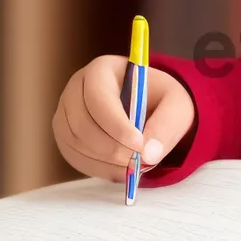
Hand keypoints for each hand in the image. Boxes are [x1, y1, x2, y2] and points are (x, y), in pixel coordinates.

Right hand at [52, 54, 194, 181]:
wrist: (150, 106)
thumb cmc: (160, 98)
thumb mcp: (175, 105)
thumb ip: (167, 125)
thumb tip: (149, 155)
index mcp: (102, 69)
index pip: (98, 97)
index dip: (116, 125)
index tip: (139, 144)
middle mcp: (76, 88)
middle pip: (82, 123)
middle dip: (111, 148)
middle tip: (138, 161)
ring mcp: (66, 112)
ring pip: (75, 143)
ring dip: (105, 161)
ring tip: (133, 165)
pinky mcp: (65, 135)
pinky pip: (74, 157)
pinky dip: (97, 169)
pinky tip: (120, 170)